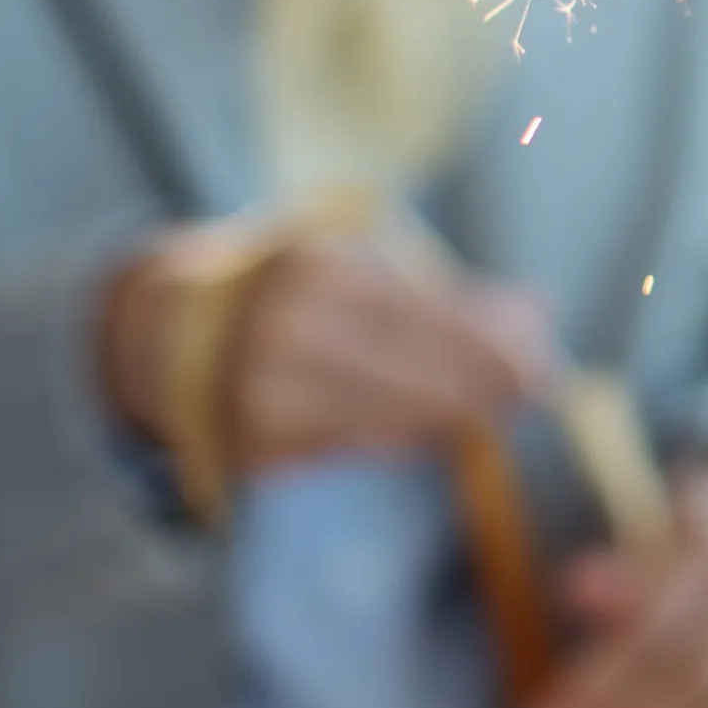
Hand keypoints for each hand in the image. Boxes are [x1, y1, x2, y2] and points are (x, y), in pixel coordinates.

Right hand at [102, 228, 551, 469]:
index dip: (488, 347)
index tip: (541, 366)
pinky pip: (346, 446)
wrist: (166, 325)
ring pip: (385, 418)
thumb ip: (446, 290)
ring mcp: (266, 391)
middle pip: (412, 371)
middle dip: (480, 387)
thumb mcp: (356, 261)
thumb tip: (539, 313)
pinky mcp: (252, 442)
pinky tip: (431, 433)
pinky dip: (394, 437)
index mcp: (318, 269)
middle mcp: (289, 330)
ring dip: (446, 418)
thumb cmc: (292, 288)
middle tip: (536, 394)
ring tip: (491, 413)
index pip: (426, 317)